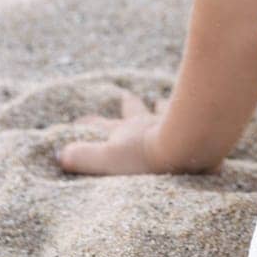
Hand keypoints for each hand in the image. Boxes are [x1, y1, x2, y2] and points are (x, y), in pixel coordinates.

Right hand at [56, 87, 202, 175]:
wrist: (187, 146)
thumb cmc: (145, 157)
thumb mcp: (107, 160)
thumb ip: (82, 157)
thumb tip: (59, 153)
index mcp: (124, 131)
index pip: (100, 127)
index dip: (87, 125)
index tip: (78, 121)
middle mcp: (146, 122)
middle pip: (133, 111)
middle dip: (127, 105)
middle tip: (125, 96)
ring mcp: (170, 121)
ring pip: (162, 109)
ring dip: (158, 105)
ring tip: (158, 100)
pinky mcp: (192, 125)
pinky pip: (191, 113)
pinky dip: (190, 108)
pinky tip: (196, 108)